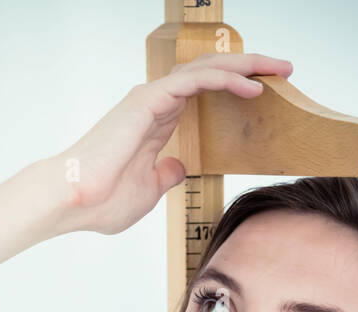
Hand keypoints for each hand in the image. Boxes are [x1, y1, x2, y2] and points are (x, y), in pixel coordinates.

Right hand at [46, 52, 292, 234]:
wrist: (72, 201)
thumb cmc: (100, 200)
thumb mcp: (148, 189)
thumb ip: (165, 174)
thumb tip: (179, 167)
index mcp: (157, 120)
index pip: (204, 90)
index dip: (236, 85)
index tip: (268, 92)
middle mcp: (156, 101)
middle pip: (211, 72)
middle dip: (250, 66)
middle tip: (285, 69)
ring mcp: (152, 98)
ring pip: (208, 68)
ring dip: (247, 66)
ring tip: (279, 70)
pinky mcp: (150, 100)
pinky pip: (197, 81)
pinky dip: (227, 80)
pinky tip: (253, 88)